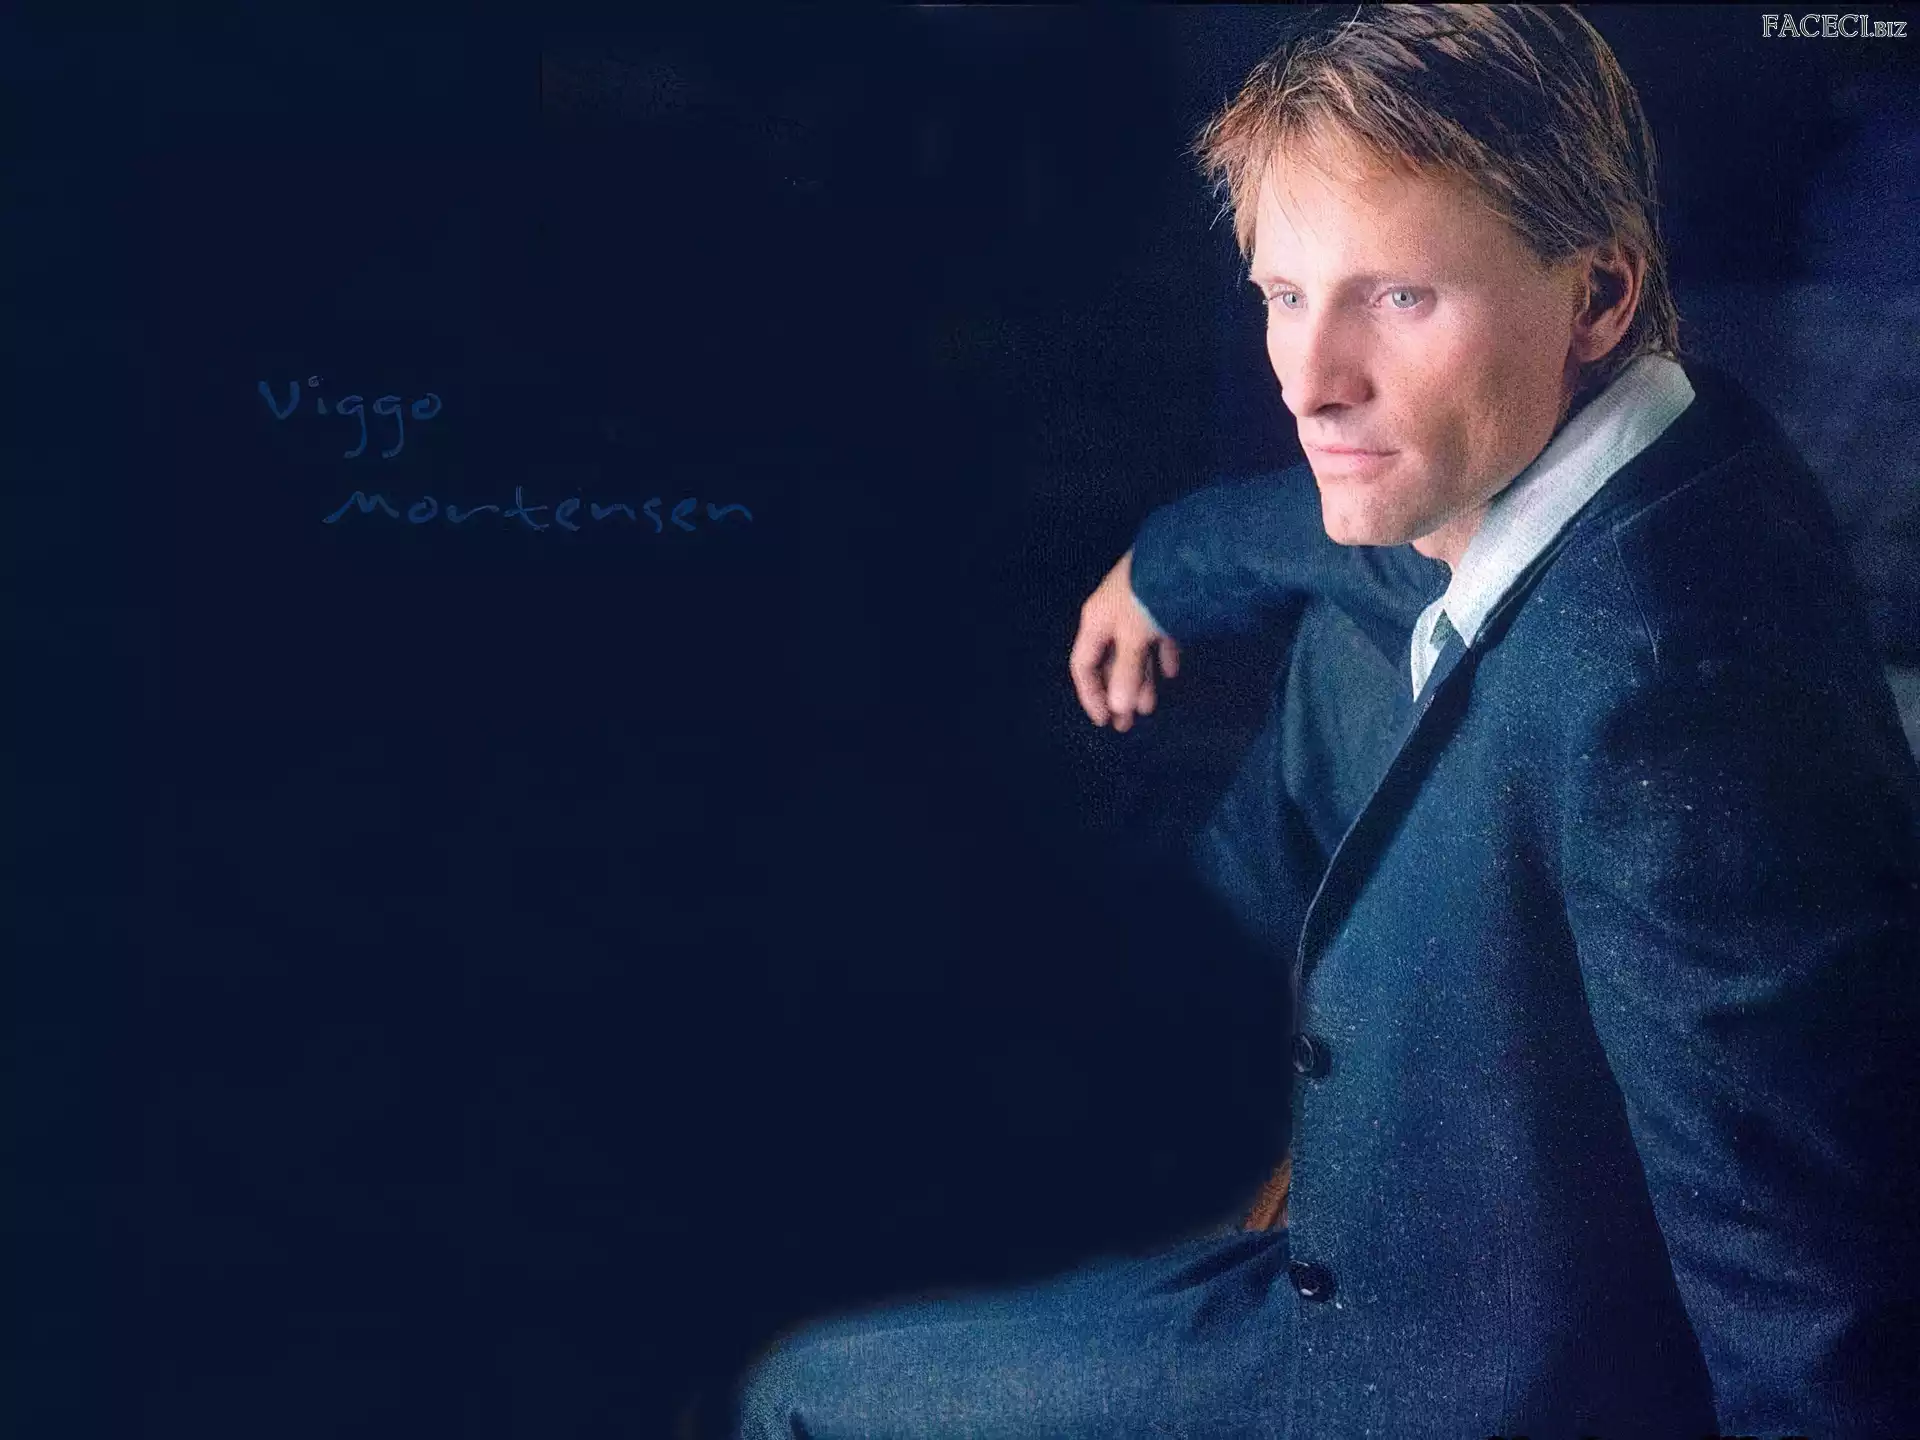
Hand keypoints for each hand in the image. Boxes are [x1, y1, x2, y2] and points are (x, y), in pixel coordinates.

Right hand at [1069, 548, 1180, 731]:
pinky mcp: (1160, 605)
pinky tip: (1172, 671)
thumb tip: (1119, 706)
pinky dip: (1162, 655)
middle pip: (1110, 663)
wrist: (1181, 555)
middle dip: (1118, 694)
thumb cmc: (1147, 597)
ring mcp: (1136, 610)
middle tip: (1128, 725)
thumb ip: (1126, 672)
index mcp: (1096, 622)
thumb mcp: (1134, 637)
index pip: (1083, 665)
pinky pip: (1157, 636)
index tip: (1104, 721)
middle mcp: (1112, 617)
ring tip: (1150, 707)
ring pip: (1134, 653)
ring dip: (1140, 680)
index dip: (1091, 695)